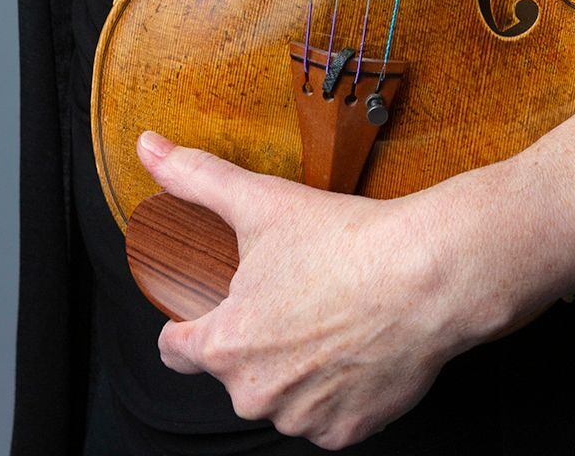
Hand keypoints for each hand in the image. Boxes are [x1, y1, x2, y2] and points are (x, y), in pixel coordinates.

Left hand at [137, 129, 484, 449]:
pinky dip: (336, 390)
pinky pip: (327, 416)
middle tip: (291, 296)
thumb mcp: (261, 200)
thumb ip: (197, 177)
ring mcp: (302, 418)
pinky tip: (354, 348)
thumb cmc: (344, 243)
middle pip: (235, 372)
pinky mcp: (346, 432)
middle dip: (255, 339)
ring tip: (327, 318)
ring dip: (295, 368)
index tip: (210, 306)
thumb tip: (150, 146)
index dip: (187, 323)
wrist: (425, 277)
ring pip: (282, 395)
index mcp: (225, 345)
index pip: (175, 349)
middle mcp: (255, 394)